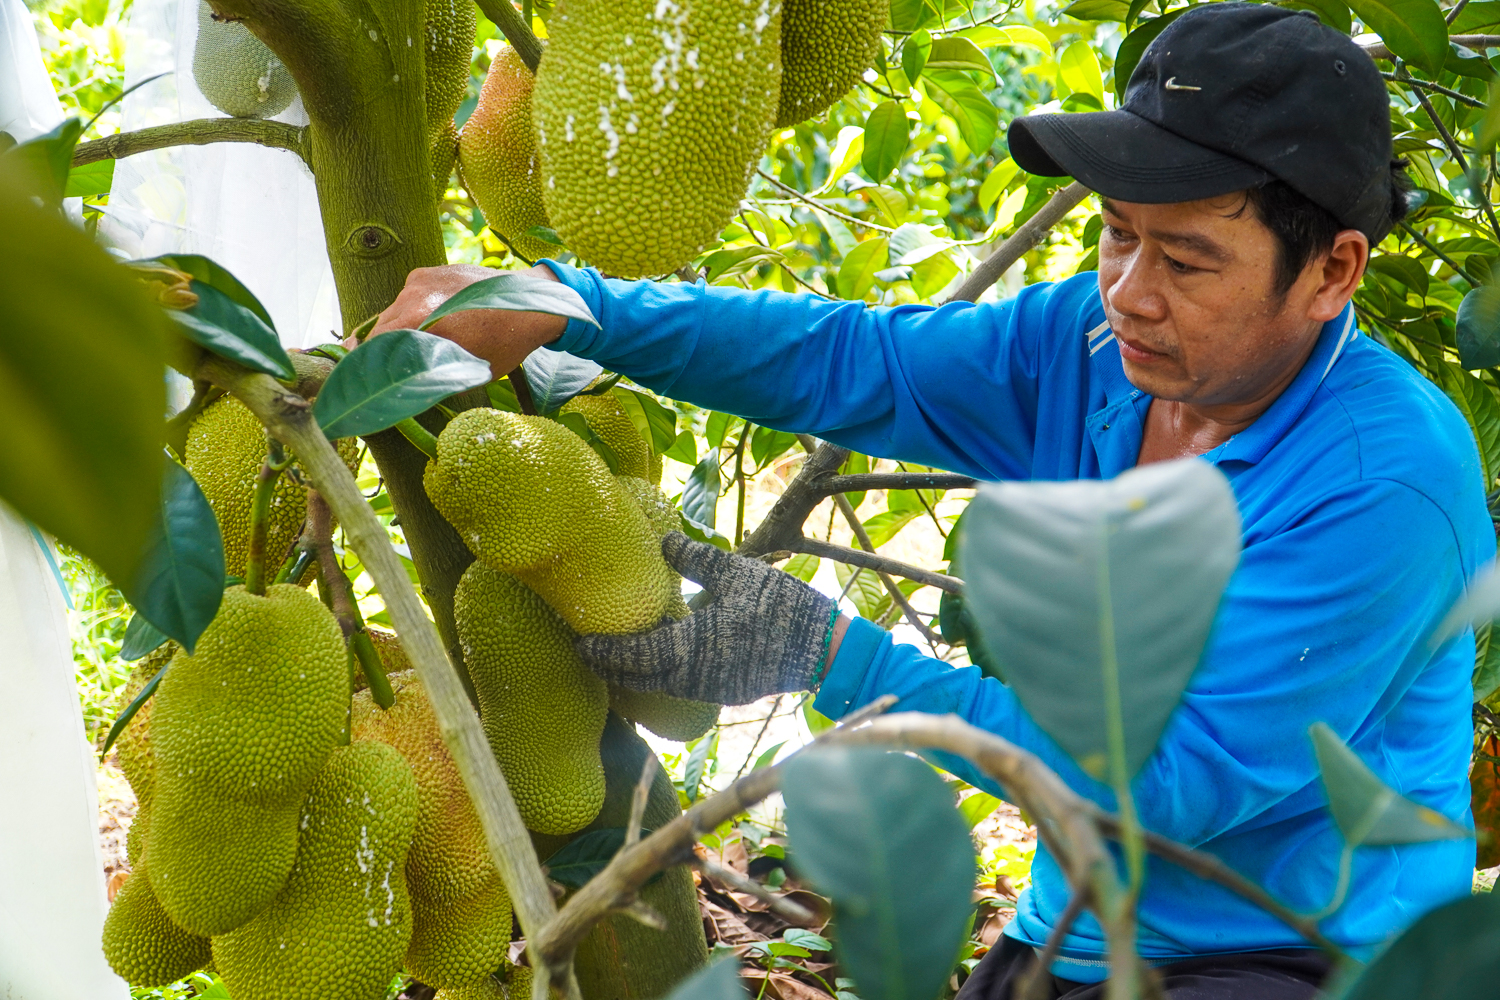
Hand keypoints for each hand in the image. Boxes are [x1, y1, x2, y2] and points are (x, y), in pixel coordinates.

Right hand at [353, 264, 569, 377]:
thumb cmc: (505, 343)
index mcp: (422, 321)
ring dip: (396, 329)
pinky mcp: (427, 271)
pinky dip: (412, 310)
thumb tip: (403, 393)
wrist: (532, 302)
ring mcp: (419, 280)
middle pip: (378, 328)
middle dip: (374, 350)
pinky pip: (408, 296)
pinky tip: (428, 323)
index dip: (365, 366)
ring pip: (393, 311)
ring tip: (406, 348)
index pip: (374, 347)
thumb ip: (429, 377)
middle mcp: (414, 296)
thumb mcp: (467, 371)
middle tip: (372, 369)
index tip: (360, 381)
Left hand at [576, 533, 838, 704]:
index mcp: (690, 649)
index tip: (579, 642)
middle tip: (589, 649)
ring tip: (619, 653)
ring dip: (636, 673)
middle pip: (637, 681)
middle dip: (610, 667)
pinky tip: (662, 657)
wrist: (825, 648)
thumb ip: (695, 559)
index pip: (631, 657)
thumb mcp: (737, 573)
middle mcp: (693, 678)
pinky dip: (662, 676)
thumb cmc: (781, 607)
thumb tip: (663, 539)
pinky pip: (681, 688)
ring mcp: (711, 691)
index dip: (601, 651)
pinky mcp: (727, 693)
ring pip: (659, 687)